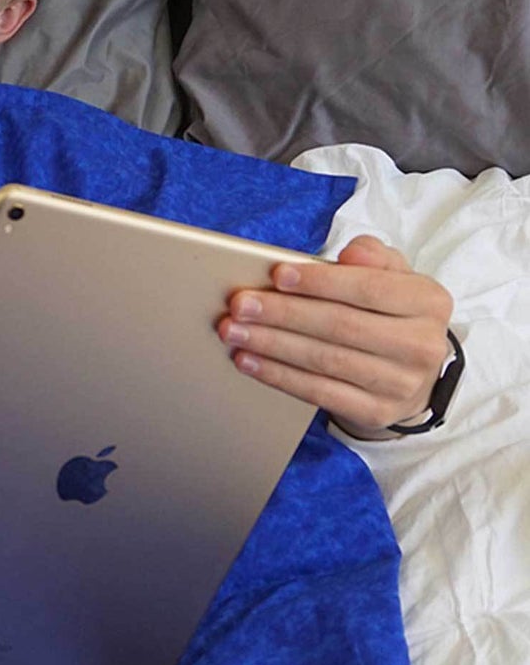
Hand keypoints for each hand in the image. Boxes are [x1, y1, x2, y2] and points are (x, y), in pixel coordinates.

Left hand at [217, 235, 453, 435]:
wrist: (411, 375)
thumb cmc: (390, 314)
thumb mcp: (393, 278)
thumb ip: (374, 256)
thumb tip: (352, 253)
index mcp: (429, 302)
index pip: (369, 288)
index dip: (320, 282)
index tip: (277, 274)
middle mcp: (422, 345)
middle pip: (340, 326)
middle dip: (283, 314)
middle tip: (240, 305)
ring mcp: (400, 384)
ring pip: (325, 361)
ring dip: (271, 345)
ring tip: (234, 331)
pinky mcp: (376, 412)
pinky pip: (318, 393)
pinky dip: (278, 375)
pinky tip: (248, 360)